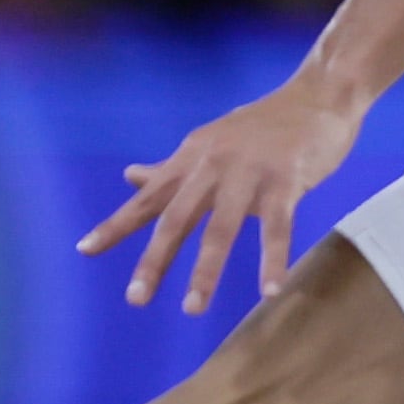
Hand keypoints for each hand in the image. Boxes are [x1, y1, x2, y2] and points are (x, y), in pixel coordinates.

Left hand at [78, 74, 365, 313]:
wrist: (318, 95)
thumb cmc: (262, 127)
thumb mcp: (208, 144)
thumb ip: (170, 168)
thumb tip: (129, 176)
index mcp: (191, 159)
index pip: (148, 198)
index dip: (116, 224)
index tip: (85, 250)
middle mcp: (212, 165)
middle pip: (176, 218)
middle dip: (154, 260)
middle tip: (136, 298)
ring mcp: (249, 172)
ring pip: (221, 228)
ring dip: (205, 271)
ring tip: (191, 308)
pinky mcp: (287, 179)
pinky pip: (277, 227)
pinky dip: (272, 261)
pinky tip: (269, 292)